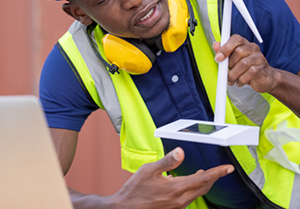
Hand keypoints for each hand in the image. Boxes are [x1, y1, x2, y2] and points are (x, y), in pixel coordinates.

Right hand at [113, 147, 233, 208]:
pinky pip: (188, 199)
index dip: (217, 173)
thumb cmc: (136, 190)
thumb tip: (181, 152)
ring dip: (203, 184)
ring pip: (197, 194)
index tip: (227, 169)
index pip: (203, 178)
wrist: (126, 208)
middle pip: (203, 187)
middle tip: (219, 171)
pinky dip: (193, 190)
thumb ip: (168, 161)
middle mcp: (180, 199)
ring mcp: (177, 206)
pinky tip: (186, 185)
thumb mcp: (150, 170)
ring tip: (204, 174)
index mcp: (177, 188)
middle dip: (213, 178)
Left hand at [213, 34, 276, 92]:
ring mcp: (259, 58)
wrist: (265, 78)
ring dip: (234, 74)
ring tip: (231, 80)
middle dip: (230, 64)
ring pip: (243, 63)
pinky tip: (239, 82)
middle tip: (227, 72)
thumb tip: (215, 45)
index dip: (226, 48)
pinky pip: (250, 73)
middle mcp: (253, 48)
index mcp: (244, 43)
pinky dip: (241, 79)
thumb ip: (224, 52)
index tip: (218, 58)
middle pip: (239, 51)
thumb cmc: (246, 68)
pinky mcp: (262, 69)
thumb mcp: (233, 60)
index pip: (236, 39)